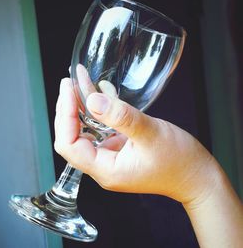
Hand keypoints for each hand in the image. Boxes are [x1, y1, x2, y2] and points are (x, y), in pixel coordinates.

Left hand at [54, 78, 219, 205]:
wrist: (196, 176)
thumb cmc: (179, 160)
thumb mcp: (151, 133)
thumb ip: (121, 117)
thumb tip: (92, 100)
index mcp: (106, 169)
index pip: (68, 145)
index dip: (64, 116)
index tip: (68, 90)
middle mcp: (102, 167)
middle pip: (70, 139)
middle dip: (66, 110)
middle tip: (68, 83)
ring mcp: (109, 159)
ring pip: (81, 134)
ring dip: (77, 110)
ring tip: (76, 85)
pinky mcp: (116, 151)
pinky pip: (96, 132)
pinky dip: (92, 113)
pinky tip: (93, 97)